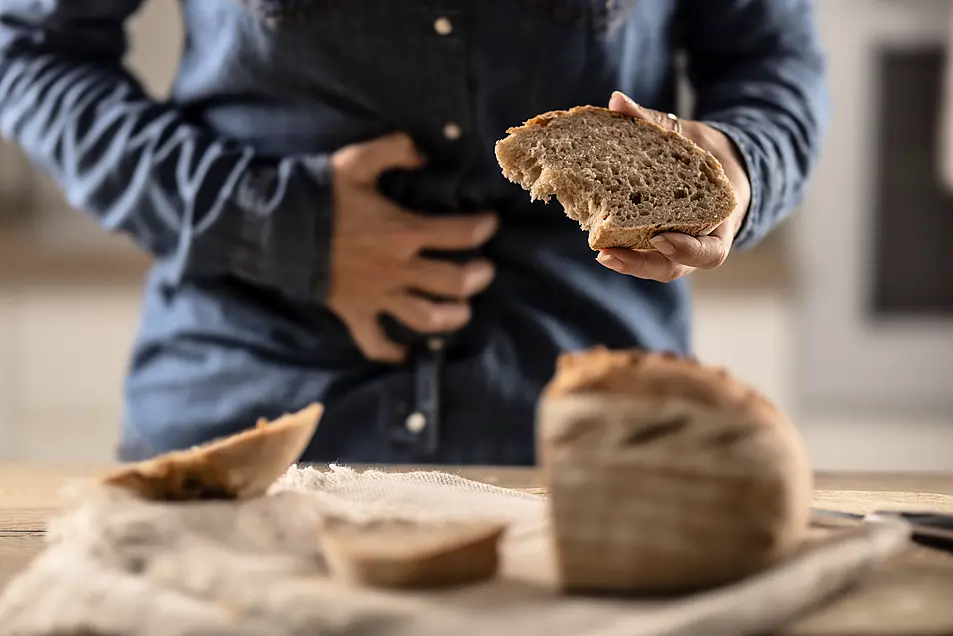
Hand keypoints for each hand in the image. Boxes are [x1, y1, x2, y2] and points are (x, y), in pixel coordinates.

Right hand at [327, 133, 497, 362]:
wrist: (273, 228)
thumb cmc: (317, 193)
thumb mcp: (356, 160)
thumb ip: (394, 150)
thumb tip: (423, 153)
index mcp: (403, 231)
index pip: (460, 233)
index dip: (483, 227)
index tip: (489, 223)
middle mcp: (397, 268)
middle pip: (454, 283)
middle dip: (478, 277)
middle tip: (483, 269)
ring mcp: (377, 295)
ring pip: (426, 318)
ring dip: (451, 317)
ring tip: (462, 310)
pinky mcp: (355, 313)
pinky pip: (374, 342)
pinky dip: (390, 352)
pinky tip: (404, 354)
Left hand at [595, 91, 751, 282]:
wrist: (718, 165)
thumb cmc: (707, 153)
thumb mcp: (690, 135)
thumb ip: (656, 122)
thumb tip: (617, 101)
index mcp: (721, 221)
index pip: (710, 252)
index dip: (686, 250)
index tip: (659, 238)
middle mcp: (700, 241)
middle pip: (674, 267)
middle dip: (641, 265)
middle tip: (608, 254)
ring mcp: (678, 246)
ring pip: (656, 265)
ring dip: (628, 262)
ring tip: (600, 253)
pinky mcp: (658, 242)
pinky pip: (644, 251)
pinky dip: (623, 247)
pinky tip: (597, 238)